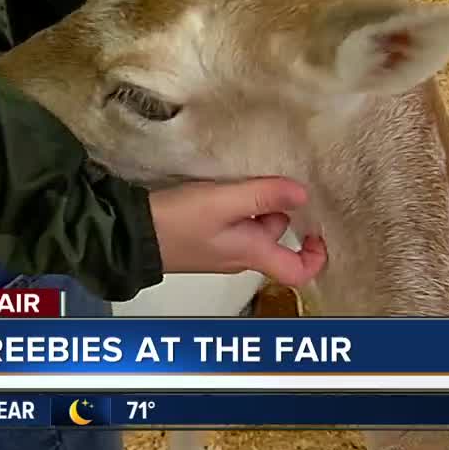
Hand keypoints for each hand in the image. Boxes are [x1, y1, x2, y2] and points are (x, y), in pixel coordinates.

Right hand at [149, 177, 326, 286]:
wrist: (131, 236)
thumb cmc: (176, 222)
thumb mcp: (224, 202)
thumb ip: (264, 197)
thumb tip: (302, 195)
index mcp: (252, 254)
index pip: (298, 272)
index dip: (316, 255)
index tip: (317, 230)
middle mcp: (240, 256)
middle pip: (275, 238)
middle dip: (279, 210)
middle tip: (273, 180)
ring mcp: (221, 248)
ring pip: (254, 227)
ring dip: (256, 204)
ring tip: (246, 176)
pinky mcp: (204, 238)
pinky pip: (233, 223)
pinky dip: (237, 205)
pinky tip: (225, 185)